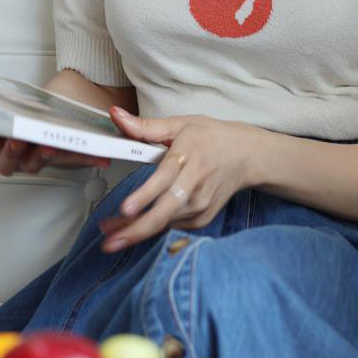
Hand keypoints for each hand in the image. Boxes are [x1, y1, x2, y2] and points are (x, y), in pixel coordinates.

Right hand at [0, 93, 110, 176]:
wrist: (45, 121)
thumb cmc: (6, 118)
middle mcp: (7, 160)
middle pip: (0, 155)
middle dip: (0, 144)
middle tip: (3, 132)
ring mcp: (34, 160)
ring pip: (33, 161)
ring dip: (37, 154)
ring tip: (41, 143)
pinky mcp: (63, 156)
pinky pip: (73, 160)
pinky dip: (84, 159)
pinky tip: (98, 156)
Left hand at [98, 108, 259, 251]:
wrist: (248, 156)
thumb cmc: (214, 138)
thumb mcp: (181, 124)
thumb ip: (145, 126)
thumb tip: (116, 116)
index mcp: (188, 157)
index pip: (164, 179)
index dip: (145, 196)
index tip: (126, 209)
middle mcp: (196, 185)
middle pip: (165, 212)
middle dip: (136, 229)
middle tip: (109, 241)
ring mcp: (200, 205)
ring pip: (164, 223)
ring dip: (135, 231)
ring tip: (110, 234)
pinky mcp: (202, 218)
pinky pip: (171, 226)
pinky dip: (151, 229)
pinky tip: (133, 228)